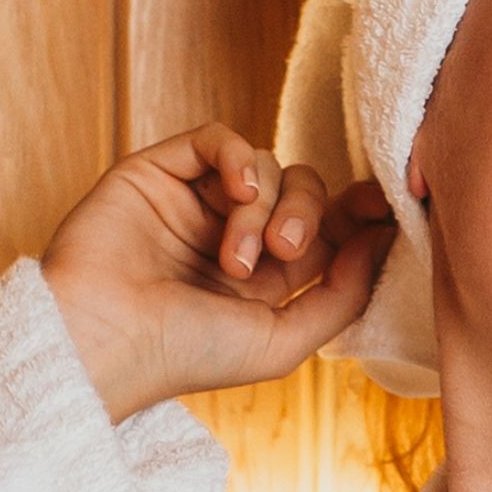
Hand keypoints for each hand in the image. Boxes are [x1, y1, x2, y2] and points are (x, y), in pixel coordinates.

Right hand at [42, 126, 394, 420]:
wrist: (107, 338)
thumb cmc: (187, 353)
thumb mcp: (285, 339)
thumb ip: (343, 294)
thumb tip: (382, 240)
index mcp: (268, 278)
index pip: (328, 229)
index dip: (357, 216)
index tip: (384, 212)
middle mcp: (235, 235)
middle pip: (304, 191)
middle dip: (309, 215)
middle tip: (285, 251)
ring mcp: (198, 201)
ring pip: (265, 168)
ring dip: (263, 210)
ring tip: (233, 259)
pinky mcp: (160, 171)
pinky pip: (218, 138)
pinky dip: (239, 158)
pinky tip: (239, 191)